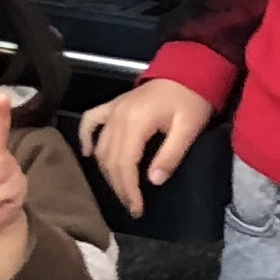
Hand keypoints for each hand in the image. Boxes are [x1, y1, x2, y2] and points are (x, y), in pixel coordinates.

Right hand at [77, 78, 213, 216]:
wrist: (189, 70)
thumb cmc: (192, 99)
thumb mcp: (188, 128)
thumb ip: (170, 155)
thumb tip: (153, 181)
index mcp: (135, 122)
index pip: (125, 164)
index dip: (129, 189)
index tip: (137, 208)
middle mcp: (117, 117)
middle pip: (110, 160)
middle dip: (119, 187)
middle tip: (132, 207)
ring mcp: (112, 110)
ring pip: (101, 148)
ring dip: (108, 172)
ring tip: (121, 191)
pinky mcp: (113, 105)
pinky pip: (91, 121)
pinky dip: (86, 137)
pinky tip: (89, 154)